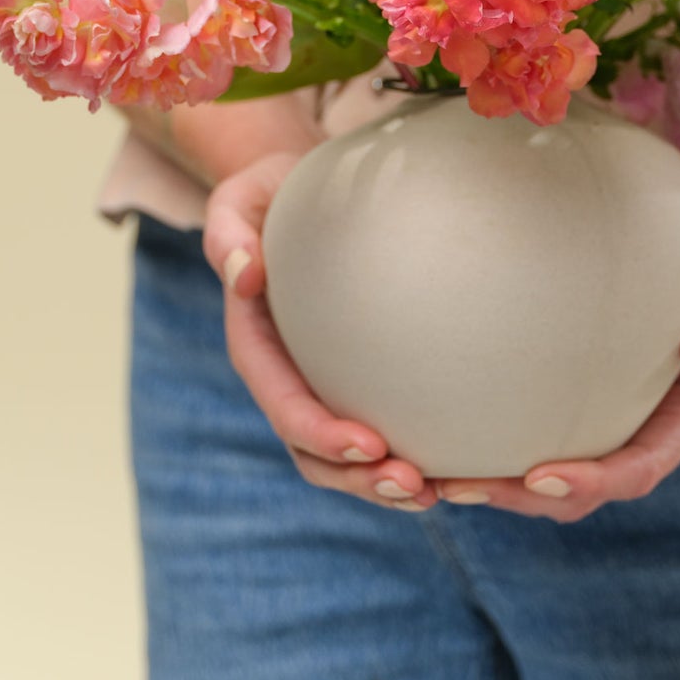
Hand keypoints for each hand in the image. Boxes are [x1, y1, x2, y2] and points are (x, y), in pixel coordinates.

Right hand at [202, 151, 438, 514]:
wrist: (294, 186)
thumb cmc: (267, 191)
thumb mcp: (238, 199)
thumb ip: (229, 235)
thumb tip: (243, 277)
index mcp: (257, 344)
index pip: (284, 403)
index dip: (322, 434)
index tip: (370, 444)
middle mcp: (287, 374)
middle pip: (314, 451)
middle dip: (359, 478)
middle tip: (416, 485)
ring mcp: (320, 380)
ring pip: (345, 457)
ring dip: (384, 485)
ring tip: (437, 492)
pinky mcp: (355, 373)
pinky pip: (379, 425)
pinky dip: (409, 454)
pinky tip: (450, 467)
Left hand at [431, 192, 679, 521]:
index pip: (636, 470)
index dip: (590, 483)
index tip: (539, 475)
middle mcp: (641, 429)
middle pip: (579, 491)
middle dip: (519, 497)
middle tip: (456, 485)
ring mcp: (607, 416)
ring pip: (547, 475)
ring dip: (495, 483)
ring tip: (434, 476)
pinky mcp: (576, 392)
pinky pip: (533, 428)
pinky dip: (492, 440)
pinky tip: (443, 427)